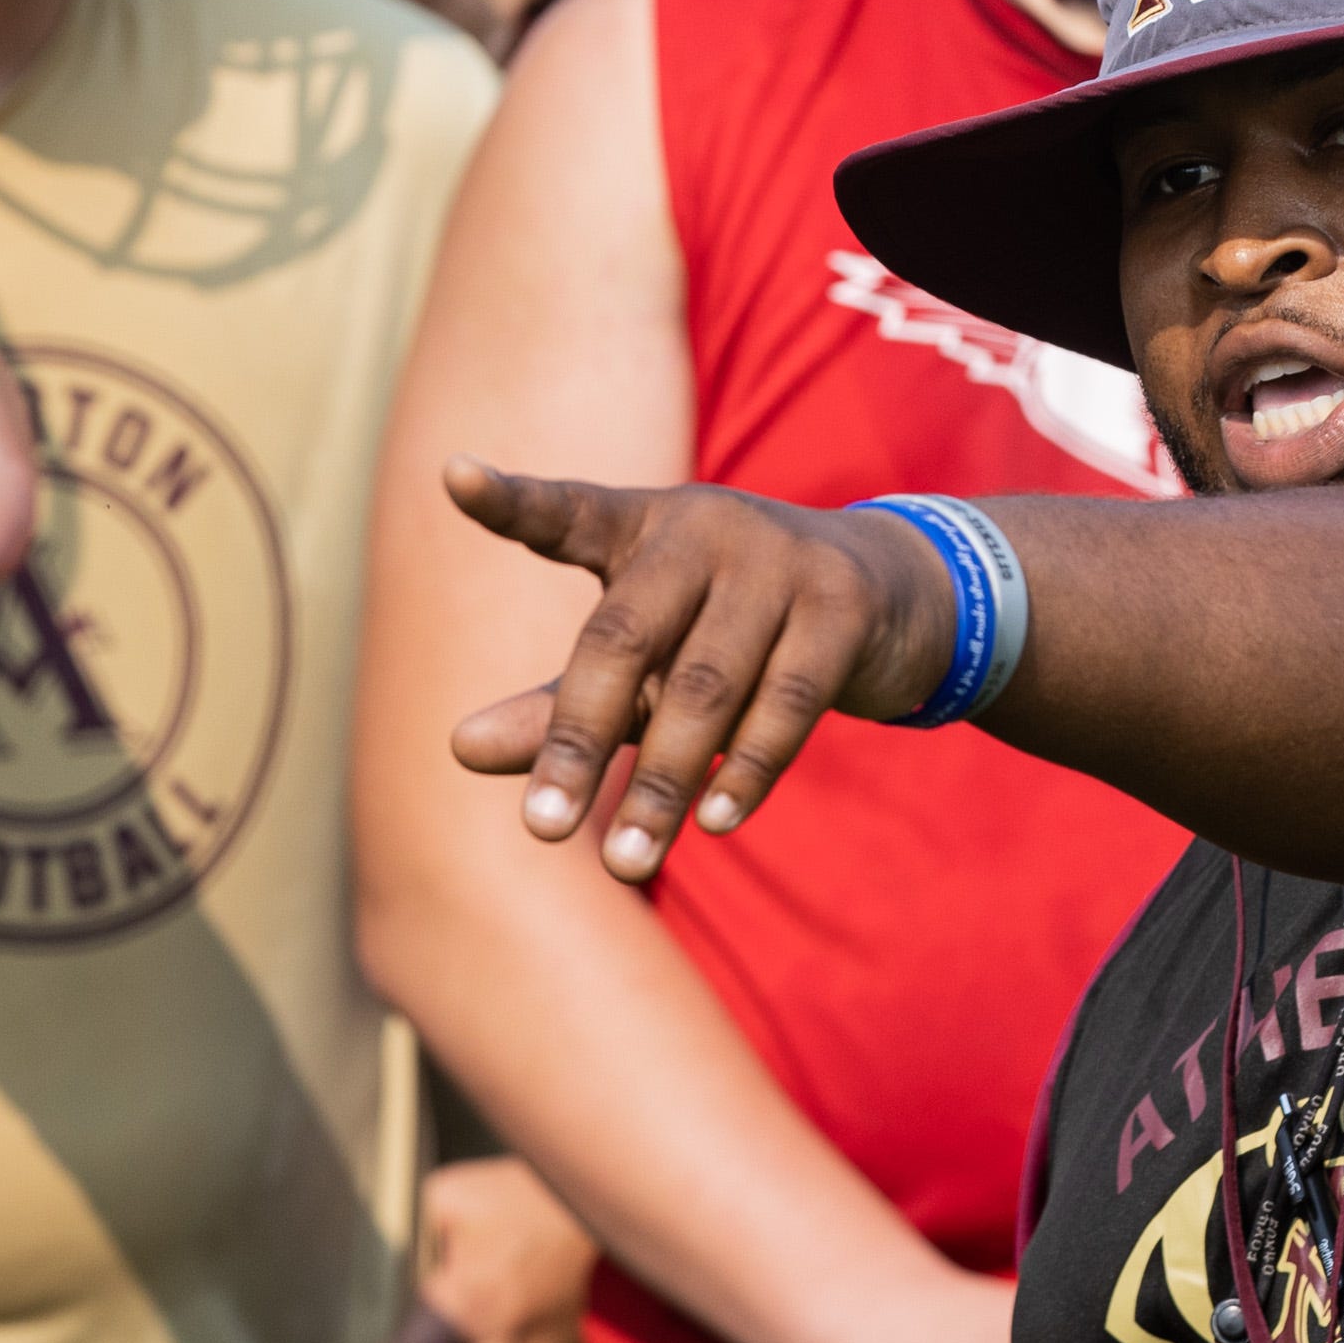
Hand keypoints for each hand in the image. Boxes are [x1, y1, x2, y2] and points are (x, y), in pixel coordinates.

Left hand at [445, 460, 954, 880]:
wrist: (889, 595)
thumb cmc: (731, 630)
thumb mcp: (646, 664)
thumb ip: (558, 705)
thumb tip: (458, 750)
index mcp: (641, 527)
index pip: (566, 513)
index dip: (511, 500)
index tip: (454, 478)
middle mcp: (704, 527)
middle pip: (624, 637)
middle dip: (579, 740)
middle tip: (540, 832)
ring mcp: (778, 558)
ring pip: (705, 685)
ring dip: (663, 783)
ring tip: (625, 864)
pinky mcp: (843, 603)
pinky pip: (787, 700)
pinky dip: (748, 769)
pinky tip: (714, 824)